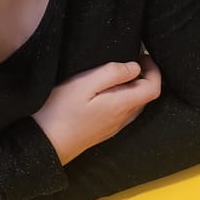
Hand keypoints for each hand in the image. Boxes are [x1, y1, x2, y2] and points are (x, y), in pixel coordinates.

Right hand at [32, 58, 161, 165]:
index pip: (153, 88)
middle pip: (146, 97)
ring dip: (134, 87)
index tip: (142, 55)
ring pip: (135, 105)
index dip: (154, 70)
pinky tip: (108, 90)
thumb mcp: (84, 84)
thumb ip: (112, 73)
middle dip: (145, 76)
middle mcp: (123, 118)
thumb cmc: (61, 110)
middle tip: (132, 59)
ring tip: (120, 72)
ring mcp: (114, 127)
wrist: (45, 144)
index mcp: (122, 105)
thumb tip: (135, 67)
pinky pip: (123, 112)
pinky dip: (124, 97)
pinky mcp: (104, 131)